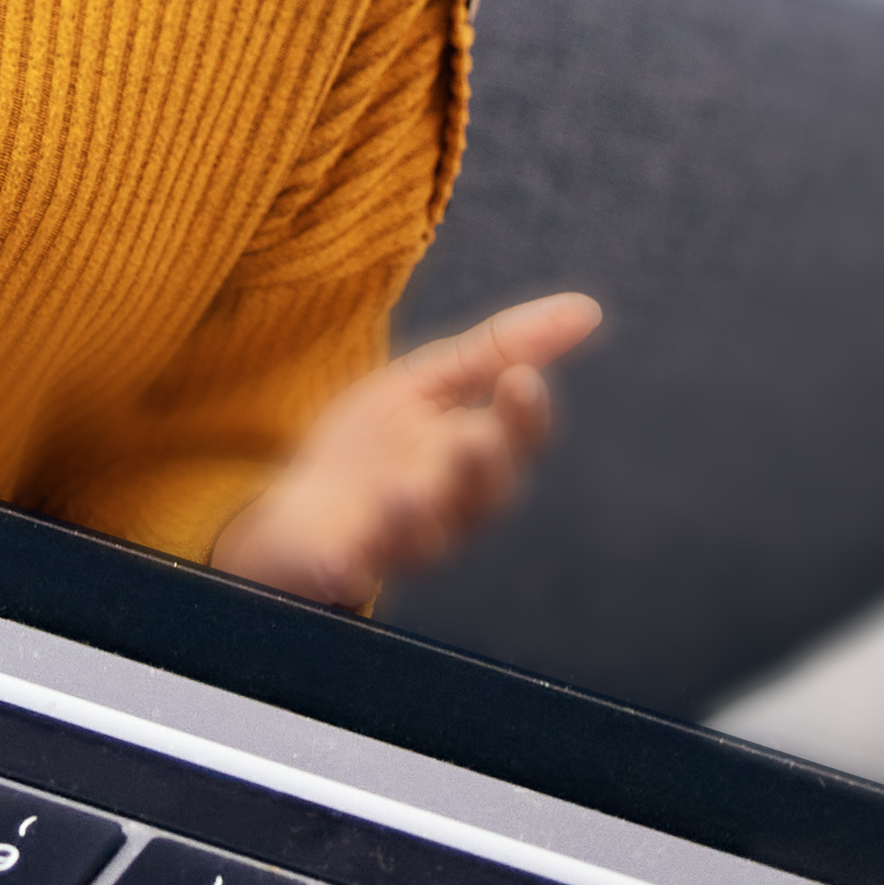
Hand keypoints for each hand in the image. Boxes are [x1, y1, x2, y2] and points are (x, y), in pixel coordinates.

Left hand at [213, 293, 603, 607]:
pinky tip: (343, 566)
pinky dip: (348, 571)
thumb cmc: (373, 448)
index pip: (518, 438)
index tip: (522, 378)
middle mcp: (451, 507)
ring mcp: (397, 542)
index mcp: (476, 459)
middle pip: (483, 494)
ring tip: (404, 491)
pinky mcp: (344, 566)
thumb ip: (498, 350)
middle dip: (481, 466)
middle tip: (476, 437)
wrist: (295, 507)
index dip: (525, 414)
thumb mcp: (428, 383)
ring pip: (424, 537)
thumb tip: (588, 310)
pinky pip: (352, 574)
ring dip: (417, 515)